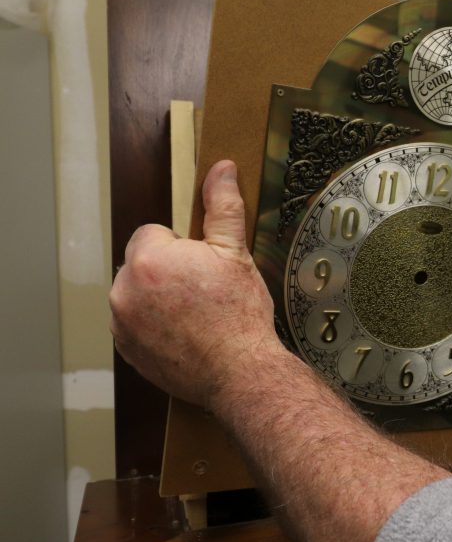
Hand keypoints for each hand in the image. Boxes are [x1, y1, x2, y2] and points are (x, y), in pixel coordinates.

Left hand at [109, 160, 278, 407]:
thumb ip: (222, 207)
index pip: (153, 233)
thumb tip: (222, 169)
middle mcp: (124, 291)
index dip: (183, 247)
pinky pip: (135, 325)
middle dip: (167, 272)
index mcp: (148, 260)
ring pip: (136, 294)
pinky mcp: (126, 350)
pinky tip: (185, 335)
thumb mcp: (235, 254)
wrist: (239, 372)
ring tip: (196, 316)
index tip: (204, 268)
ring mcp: (121, 324)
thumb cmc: (239, 314)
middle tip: (203, 292)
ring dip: (158, 299)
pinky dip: (154, 327)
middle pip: (141, 264)